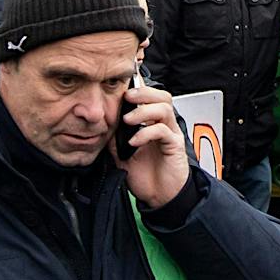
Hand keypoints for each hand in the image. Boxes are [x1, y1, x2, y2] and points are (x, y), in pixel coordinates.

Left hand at [117, 85, 189, 209]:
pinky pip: (163, 131)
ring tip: (128, 120)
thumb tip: (104, 124)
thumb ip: (116, 138)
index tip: (125, 83)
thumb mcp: (121, 154)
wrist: (159, 196)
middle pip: (162, 97)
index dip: (141, 87)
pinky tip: (134, 141)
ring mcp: (171, 134)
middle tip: (127, 97)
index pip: (150, 98)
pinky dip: (146, 132)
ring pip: (164, 109)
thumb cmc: (145, 176)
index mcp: (152, 124)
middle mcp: (164, 125)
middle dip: (144, 93)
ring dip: (144, 111)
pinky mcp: (175, 145)